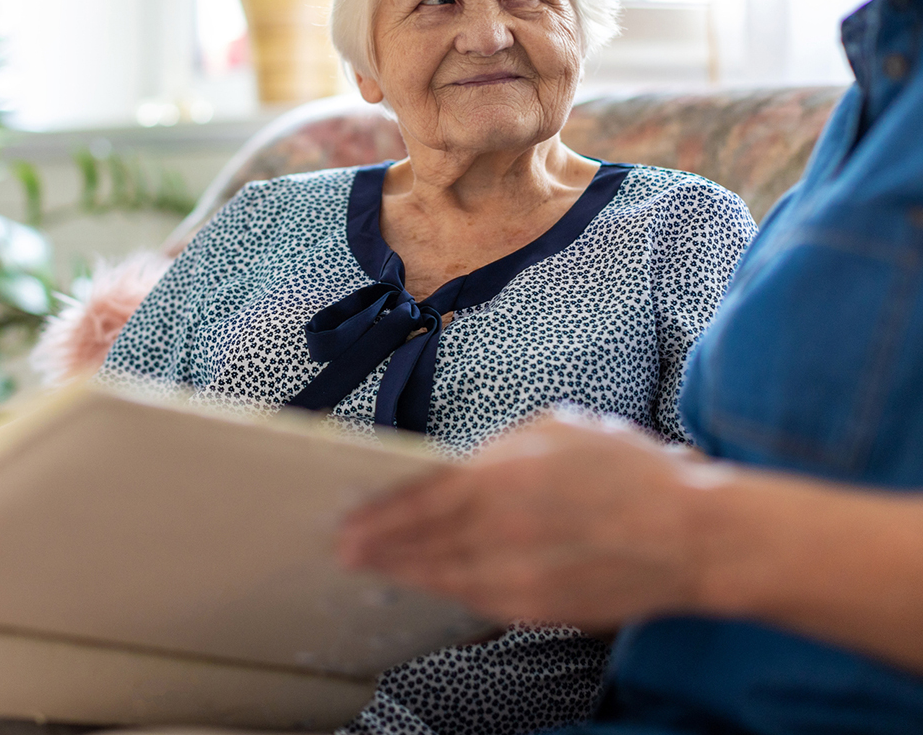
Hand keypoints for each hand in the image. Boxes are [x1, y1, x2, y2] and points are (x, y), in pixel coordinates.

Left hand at [337, 411, 727, 628]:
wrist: (693, 536)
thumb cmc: (629, 472)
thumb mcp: (558, 429)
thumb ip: (500, 447)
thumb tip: (460, 466)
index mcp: (505, 474)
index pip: (421, 497)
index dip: (380, 511)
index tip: (349, 517)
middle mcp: (503, 528)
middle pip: (421, 542)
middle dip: (378, 547)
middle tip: (344, 549)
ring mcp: (519, 574)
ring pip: (442, 577)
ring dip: (404, 573)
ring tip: (375, 568)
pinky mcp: (538, 608)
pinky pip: (476, 601)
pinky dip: (446, 592)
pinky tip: (429, 585)